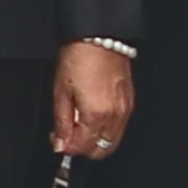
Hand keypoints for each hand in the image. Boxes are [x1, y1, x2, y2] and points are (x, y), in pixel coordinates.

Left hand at [52, 41, 135, 159]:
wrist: (100, 37)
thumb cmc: (80, 58)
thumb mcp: (61, 90)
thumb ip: (61, 121)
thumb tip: (60, 143)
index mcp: (96, 114)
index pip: (83, 147)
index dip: (67, 147)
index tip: (57, 140)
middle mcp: (115, 115)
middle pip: (101, 150)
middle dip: (82, 148)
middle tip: (66, 134)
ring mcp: (125, 110)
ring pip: (112, 141)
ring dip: (94, 139)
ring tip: (78, 124)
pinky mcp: (130, 102)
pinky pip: (119, 127)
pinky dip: (105, 129)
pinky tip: (91, 117)